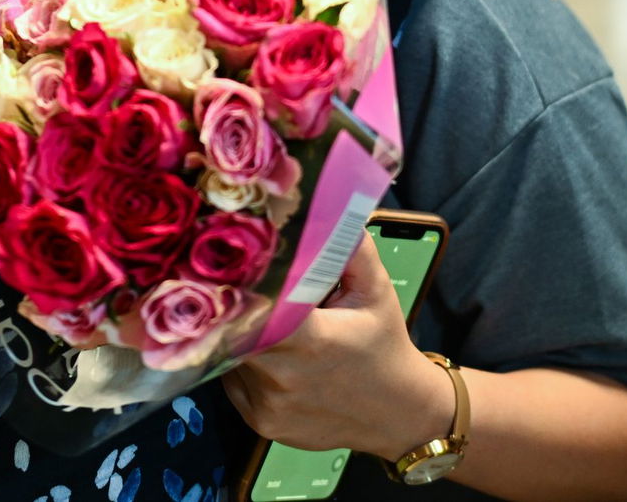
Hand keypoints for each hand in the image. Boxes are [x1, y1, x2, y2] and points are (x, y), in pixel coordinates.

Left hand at [222, 235, 452, 459]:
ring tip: (259, 321)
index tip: (226, 269)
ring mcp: (269, 404)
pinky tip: (267, 353)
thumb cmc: (384, 346)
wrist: (399, 416)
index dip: (235, 290)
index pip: (253, 311)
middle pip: (232, 331)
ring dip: (237, 336)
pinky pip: (234, 382)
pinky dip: (243, 365)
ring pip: (230, 357)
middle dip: (233, 308)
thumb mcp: (375, 291)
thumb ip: (349, 247)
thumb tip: (326, 205)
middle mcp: (284, 377)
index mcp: (311, 340)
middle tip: (229, 284)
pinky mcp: (261, 422)